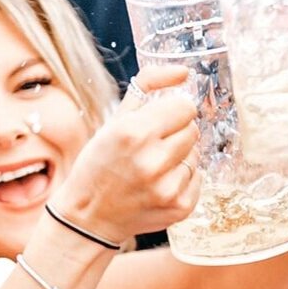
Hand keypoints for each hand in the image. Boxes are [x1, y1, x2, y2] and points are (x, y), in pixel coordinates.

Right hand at [49, 63, 200, 243]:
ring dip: (179, 156)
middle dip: (175, 133)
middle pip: (193, 129)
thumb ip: (148, 84)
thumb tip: (184, 72)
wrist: (90, 216)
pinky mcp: (180, 208)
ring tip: (153, 167)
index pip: (185, 107)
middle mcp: (152, 161)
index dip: (173, 111)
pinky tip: (159, 184)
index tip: (159, 120)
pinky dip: (182, 179)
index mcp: (134, 133)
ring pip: (196, 154)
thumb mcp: (115, 118)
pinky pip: (197, 178)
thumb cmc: (100, 162)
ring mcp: (168, 188)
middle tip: (152, 145)